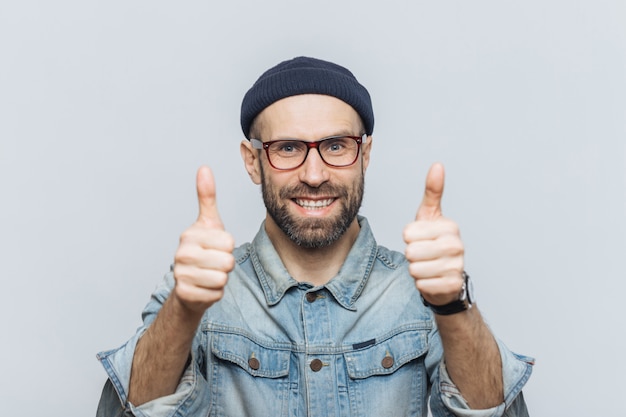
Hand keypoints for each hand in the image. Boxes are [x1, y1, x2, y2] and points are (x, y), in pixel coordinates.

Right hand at [173, 166, 234, 314]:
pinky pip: (217, 293)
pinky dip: (215, 293)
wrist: (188, 284)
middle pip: (228, 261)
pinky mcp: (186, 294)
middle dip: (226, 265)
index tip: (215, 247)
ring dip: (221, 279)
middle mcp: (181, 254)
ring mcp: (181, 275)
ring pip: (223, 278)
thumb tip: (204, 168)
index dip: (227, 246)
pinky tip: (204, 287)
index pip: (229, 241)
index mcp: (189, 235)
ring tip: (209, 274)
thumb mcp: (208, 223)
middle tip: (213, 263)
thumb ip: (207, 197)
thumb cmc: (203, 250)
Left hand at [403, 163, 464, 305]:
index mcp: (450, 226)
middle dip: (411, 256)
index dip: (409, 238)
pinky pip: (421, 284)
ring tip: (428, 266)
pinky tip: (433, 279)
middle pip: (410, 252)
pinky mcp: (452, 285)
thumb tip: (437, 165)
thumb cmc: (434, 242)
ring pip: (414, 269)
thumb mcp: (430, 216)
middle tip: (424, 255)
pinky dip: (422, 284)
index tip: (422, 239)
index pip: (408, 233)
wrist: (447, 277)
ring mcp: (457, 266)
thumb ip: (432, 192)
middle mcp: (457, 245)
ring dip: (416, 270)